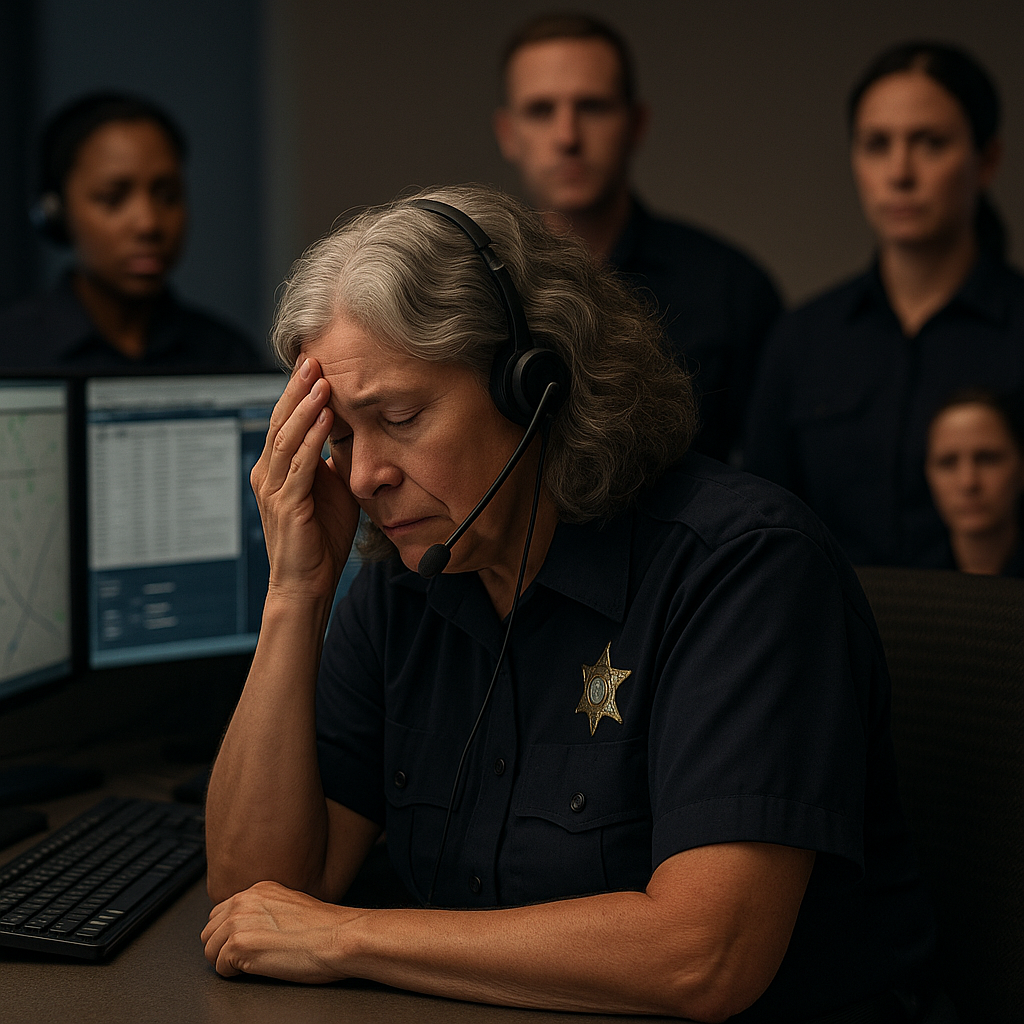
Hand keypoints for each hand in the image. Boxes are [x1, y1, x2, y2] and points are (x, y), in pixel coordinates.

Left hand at [202, 880, 364, 982]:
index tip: (243, 943)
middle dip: (222, 947)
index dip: (229, 932)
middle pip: (209, 930)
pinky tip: (256, 969)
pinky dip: (234, 975)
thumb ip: (265, 910)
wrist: (338, 938)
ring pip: (210, 950)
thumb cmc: (325, 929)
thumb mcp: (290, 905)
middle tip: (245, 957)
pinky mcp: (238, 945)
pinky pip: (219, 968)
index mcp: (258, 890)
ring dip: (226, 961)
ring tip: (252, 964)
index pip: (221, 912)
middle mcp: (245, 901)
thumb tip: (252, 926)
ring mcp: (239, 922)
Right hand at [251, 356, 359, 601]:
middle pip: (280, 421)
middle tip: (314, 359)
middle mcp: (267, 474)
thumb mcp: (331, 488)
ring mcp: (274, 489)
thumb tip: (349, 431)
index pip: (285, 421)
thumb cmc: (320, 538)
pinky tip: (327, 417)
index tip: (315, 364)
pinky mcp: (286, 505)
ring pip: (287, 437)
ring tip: (322, 381)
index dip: (298, 392)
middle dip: (297, 389)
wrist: (307, 583)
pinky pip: (300, 464)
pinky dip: (313, 438)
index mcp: (275, 468)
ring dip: (306, 407)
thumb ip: (333, 460)